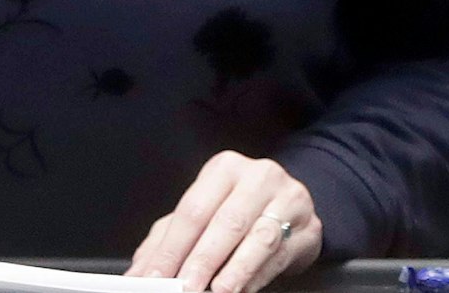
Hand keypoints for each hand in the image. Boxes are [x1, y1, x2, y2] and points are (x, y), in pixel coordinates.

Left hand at [125, 152, 321, 292]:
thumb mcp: (201, 215)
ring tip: (218, 290)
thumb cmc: (238, 208)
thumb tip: (140, 272)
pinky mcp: (308, 225)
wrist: (291, 203)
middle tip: (185, 287)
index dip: (172, 248)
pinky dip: (257, 276)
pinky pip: (280, 254)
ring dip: (235, 270)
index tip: (155, 276)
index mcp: (224, 169)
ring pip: (259, 237)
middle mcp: (257, 177)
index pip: (192, 211)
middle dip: (202, 261)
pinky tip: (241, 288)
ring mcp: (287, 198)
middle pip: (225, 223)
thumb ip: (167, 242)